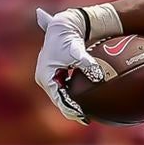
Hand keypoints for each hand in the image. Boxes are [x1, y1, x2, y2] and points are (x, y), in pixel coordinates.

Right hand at [34, 8, 100, 124]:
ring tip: (84, 115)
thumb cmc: (69, 39)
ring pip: (60, 94)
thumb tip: (98, 77)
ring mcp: (48, 75)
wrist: (64, 25)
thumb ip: (88, 65)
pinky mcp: (55, 73)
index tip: (82, 115)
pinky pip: (63, 88)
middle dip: (70, 109)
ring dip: (71, 104)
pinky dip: (71, 95)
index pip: (58, 97)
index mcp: (46, 75)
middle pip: (58, 98)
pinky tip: (83, 102)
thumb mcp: (78, 53)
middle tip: (85, 119)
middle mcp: (44, 77)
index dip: (70, 108)